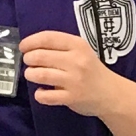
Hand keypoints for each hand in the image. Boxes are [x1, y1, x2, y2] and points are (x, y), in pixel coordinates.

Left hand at [20, 30, 135, 135]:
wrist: (111, 94)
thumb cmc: (92, 71)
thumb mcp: (82, 52)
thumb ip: (61, 47)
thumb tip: (31, 48)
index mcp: (78, 45)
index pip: (48, 38)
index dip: (31, 41)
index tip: (23, 47)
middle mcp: (76, 61)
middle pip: (40, 56)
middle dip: (28, 59)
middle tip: (29, 62)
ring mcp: (74, 80)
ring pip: (40, 74)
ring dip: (30, 74)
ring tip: (32, 75)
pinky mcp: (71, 98)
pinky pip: (46, 96)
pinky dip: (39, 94)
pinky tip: (42, 92)